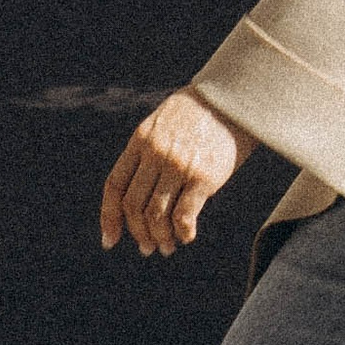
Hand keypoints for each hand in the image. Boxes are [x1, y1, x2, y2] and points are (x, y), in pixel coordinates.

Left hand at [101, 89, 253, 255]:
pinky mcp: (203, 176)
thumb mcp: (163, 122)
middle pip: (133, 206)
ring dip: (160, 238)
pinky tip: (187, 237)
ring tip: (167, 247)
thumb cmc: (201, 112)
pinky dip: (182, 233)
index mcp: (140, 140)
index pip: (115, 186)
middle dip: (138, 233)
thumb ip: (148, 151)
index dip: (109, 217)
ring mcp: (178, 165)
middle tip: (147, 248)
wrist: (236, 96)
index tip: (110, 240)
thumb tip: (139, 192)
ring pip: (156, 215)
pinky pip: (184, 216)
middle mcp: (155, 153)